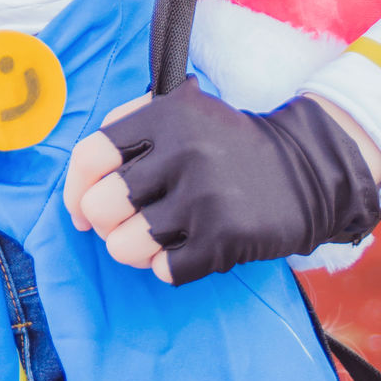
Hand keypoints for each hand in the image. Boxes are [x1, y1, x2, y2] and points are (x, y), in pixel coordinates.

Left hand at [64, 90, 380, 284]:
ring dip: (134, 250)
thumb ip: (127, 125)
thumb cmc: (226, 144)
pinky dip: (167, 267)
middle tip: (126, 222)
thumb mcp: (181, 109)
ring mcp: (205, 199)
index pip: (90, 156)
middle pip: (102, 206)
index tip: (79, 209)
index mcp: (165, 116)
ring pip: (125, 247)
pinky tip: (186, 248)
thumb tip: (80, 183)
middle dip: (106, 223)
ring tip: (156, 237)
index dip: (74, 188)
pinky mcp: (225, 239)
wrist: (305, 169)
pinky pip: (164, 271)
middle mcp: (183, 154)